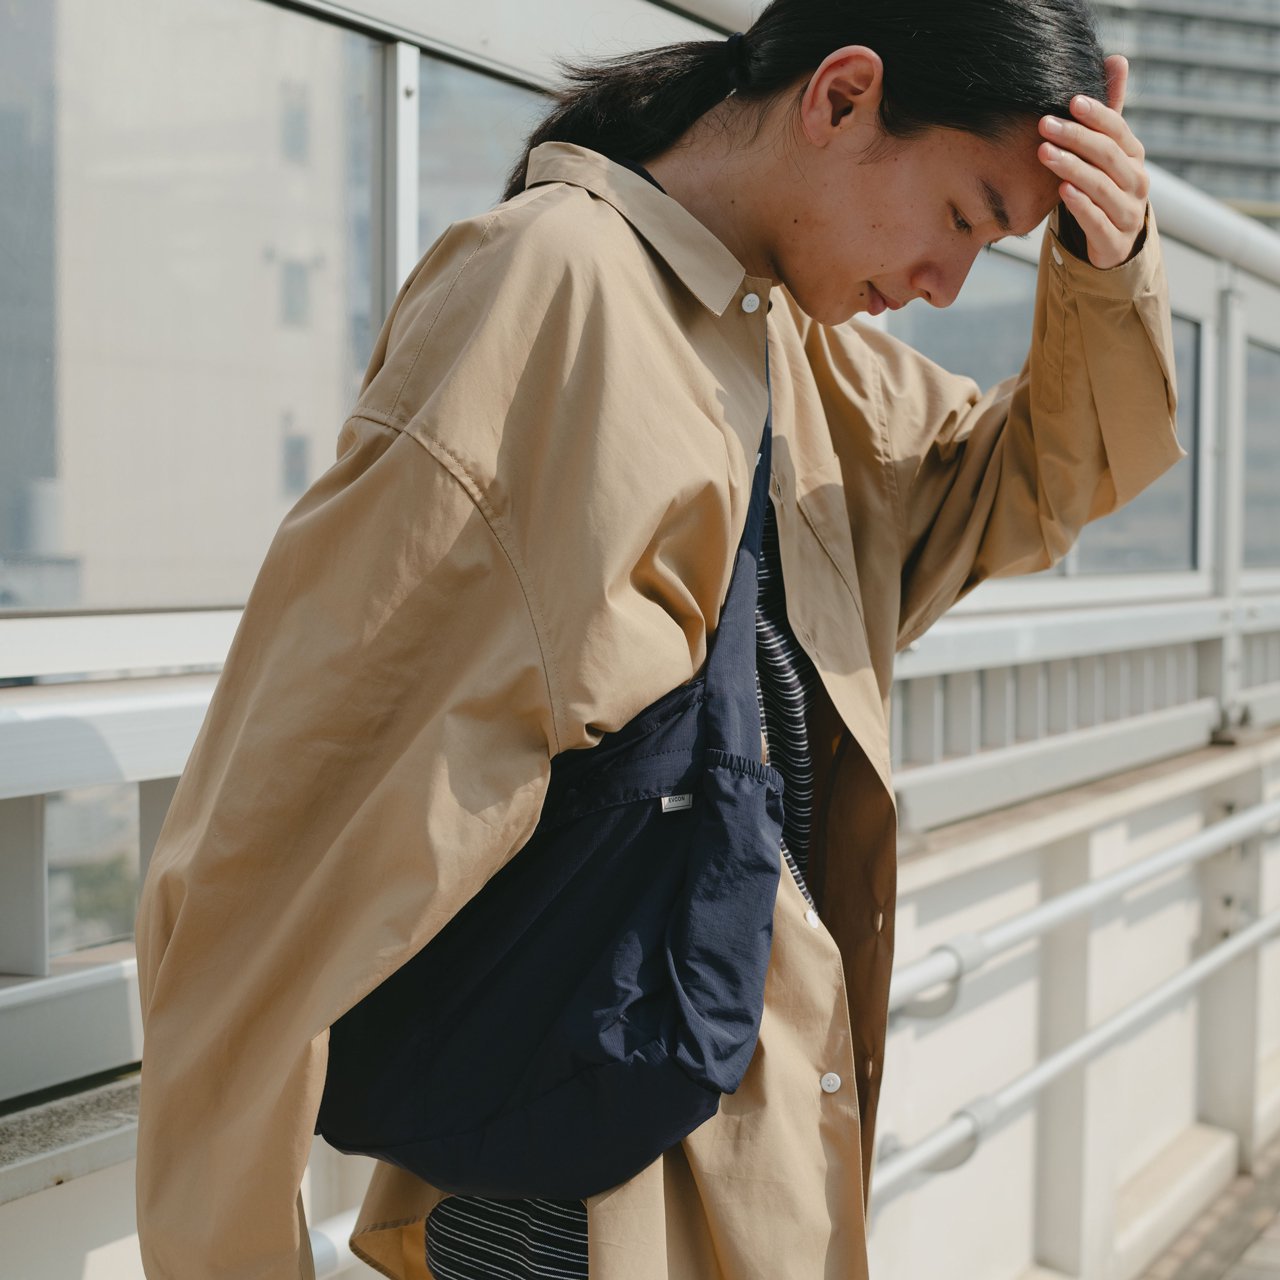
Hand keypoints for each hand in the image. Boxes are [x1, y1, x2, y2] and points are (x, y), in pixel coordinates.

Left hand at [1037, 54, 1149, 269]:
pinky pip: (1098, 220)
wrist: (1114, 243)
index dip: (1097, 115)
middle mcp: (1137, 182)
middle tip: (1045, 125)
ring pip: (1101, 187)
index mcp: (1134, 157)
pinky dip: (1081, 205)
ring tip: (1045, 153)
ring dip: (1072, 168)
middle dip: (1076, 138)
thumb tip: (1117, 59)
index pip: (1117, 130)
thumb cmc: (1103, 190)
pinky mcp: (1114, 241)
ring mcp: (1128, 212)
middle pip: (1107, 155)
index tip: (1071, 102)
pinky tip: (1063, 191)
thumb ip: (1107, 114)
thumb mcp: (1105, 152)